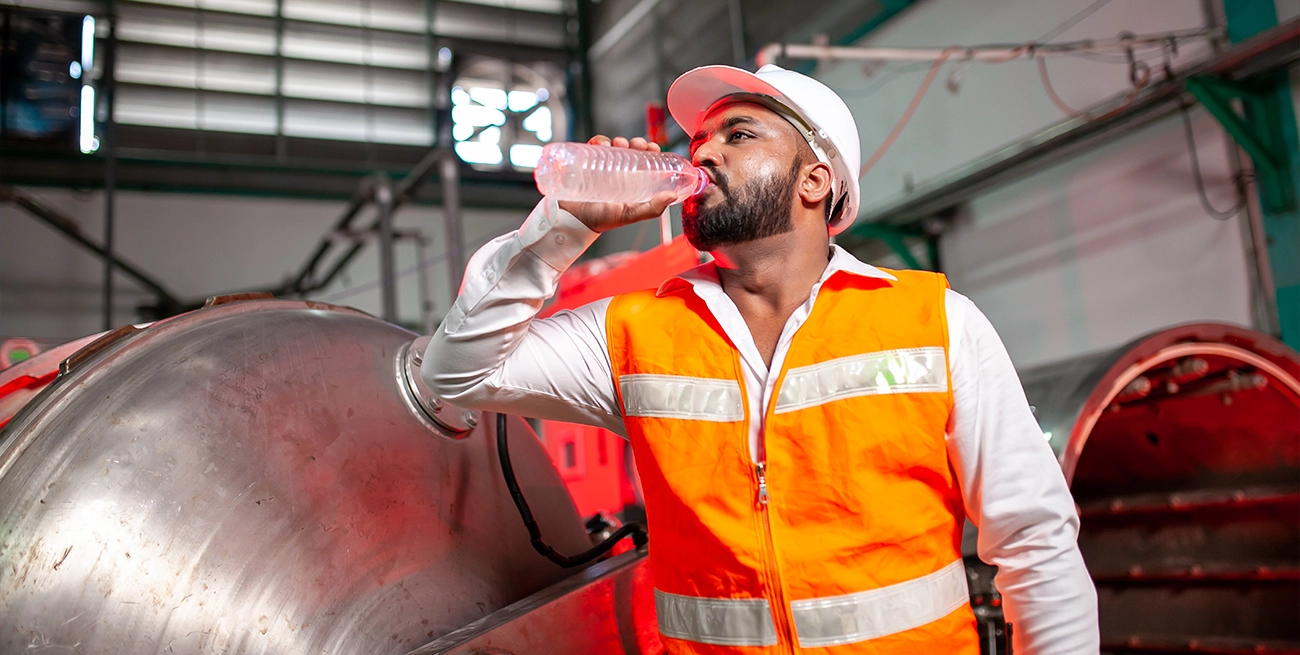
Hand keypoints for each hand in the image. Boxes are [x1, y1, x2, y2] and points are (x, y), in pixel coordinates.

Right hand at [558, 136, 677, 232]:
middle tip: (636, 144)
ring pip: (614, 146)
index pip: (645, 162)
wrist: (572, 220)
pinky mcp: (586, 163)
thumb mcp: (629, 214)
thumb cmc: (600, 220)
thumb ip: (652, 209)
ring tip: (618, 144)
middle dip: (636, 143)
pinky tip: (601, 144)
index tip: (653, 147)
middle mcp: (619, 173)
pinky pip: (593, 146)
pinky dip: (598, 140)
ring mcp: (603, 168)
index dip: (650, 152)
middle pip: (631, 151)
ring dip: (618, 140)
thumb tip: (672, 196)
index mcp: (632, 183)